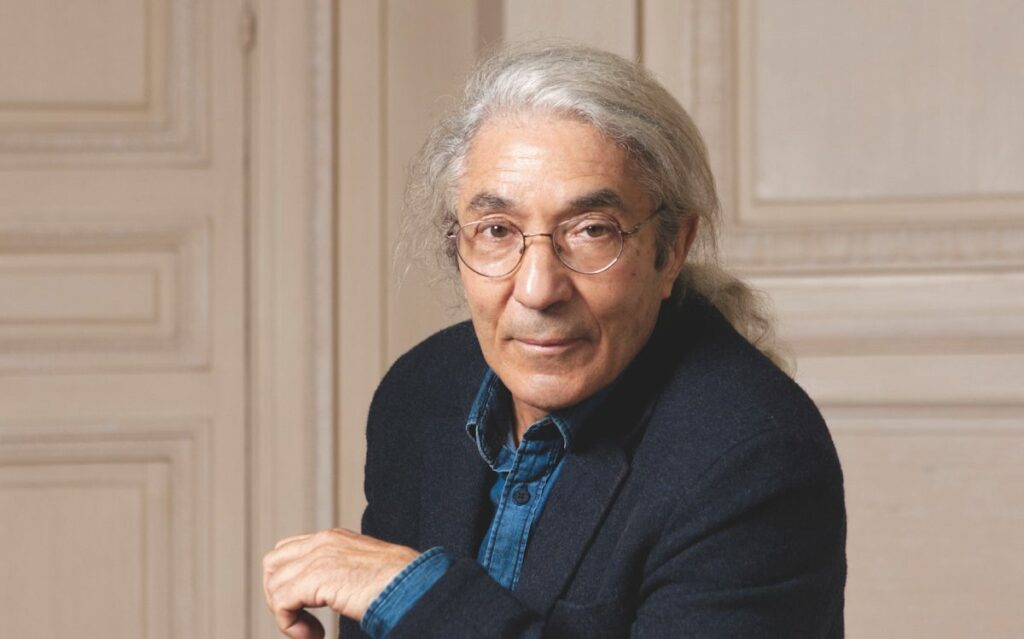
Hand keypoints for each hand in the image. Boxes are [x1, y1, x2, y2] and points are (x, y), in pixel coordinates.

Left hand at [262, 528, 420, 638]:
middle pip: (273, 563)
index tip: (307, 609)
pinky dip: (289, 625)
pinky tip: (314, 635)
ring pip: (274, 584)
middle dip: (279, 595)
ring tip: (311, 633)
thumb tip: (332, 592)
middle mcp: (323, 542)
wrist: (413, 585)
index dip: (289, 582)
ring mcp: (318, 557)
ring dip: (286, 615)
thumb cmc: (402, 583)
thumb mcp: (365, 569)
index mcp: (334, 538)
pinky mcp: (315, 578)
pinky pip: (281, 603)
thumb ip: (342, 572)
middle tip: (302, 621)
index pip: (289, 550)